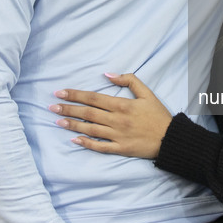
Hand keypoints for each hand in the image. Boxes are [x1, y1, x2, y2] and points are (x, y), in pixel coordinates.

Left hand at [50, 73, 172, 157]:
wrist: (170, 138)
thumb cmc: (158, 115)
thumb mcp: (147, 93)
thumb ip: (128, 80)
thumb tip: (108, 74)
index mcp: (122, 105)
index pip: (93, 98)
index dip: (75, 94)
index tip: (60, 92)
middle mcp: (117, 120)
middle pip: (88, 113)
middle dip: (68, 109)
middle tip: (52, 107)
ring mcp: (118, 135)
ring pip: (90, 129)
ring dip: (73, 125)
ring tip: (58, 122)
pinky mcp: (121, 148)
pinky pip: (100, 146)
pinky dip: (87, 144)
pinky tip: (75, 140)